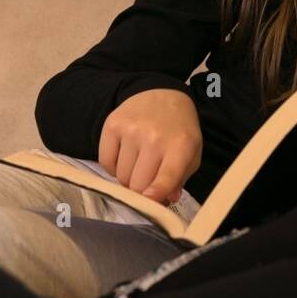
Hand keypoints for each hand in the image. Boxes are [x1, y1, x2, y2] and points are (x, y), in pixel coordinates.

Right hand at [98, 88, 201, 203]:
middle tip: (147, 182)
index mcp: (181, 146)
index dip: (156, 194)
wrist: (162, 94)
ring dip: (128, 178)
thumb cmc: (179, 130)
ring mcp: (130, 130)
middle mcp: (154, 137)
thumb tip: (166, 199)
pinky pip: (105, 162)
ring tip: (138, 164)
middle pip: (138, 184)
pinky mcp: (112, 125)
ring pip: (121, 176)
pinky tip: (125, 157)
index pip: (166, 176)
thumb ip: (180, 179)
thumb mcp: (191, 153)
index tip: (149, 203)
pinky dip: (113, 167)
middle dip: (142, 191)